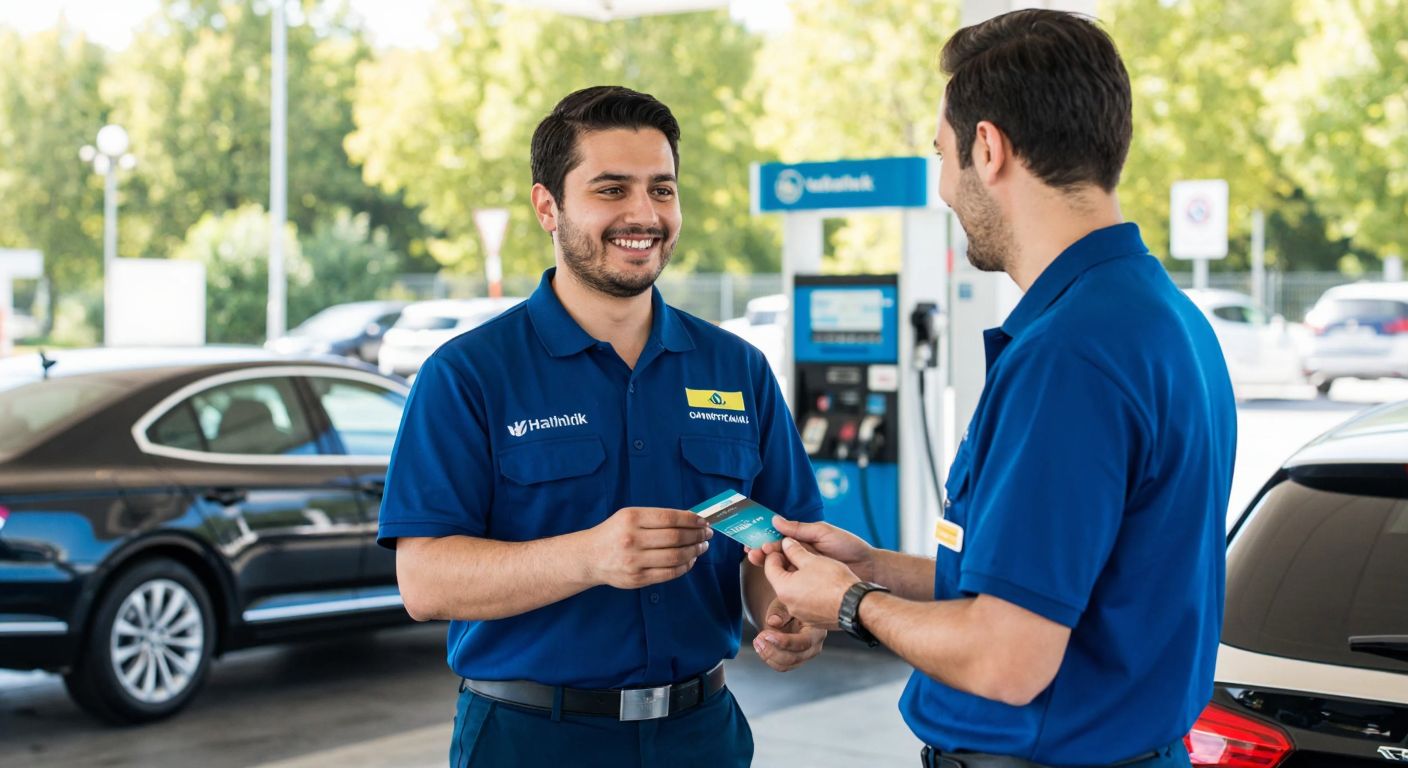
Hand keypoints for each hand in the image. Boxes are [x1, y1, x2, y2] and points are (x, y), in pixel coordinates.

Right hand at [584, 507, 711, 588]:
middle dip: (697, 535)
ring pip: (675, 557)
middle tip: (707, 534)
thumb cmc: (614, 533)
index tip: (703, 521)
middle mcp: (632, 539)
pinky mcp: (637, 579)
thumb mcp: (630, 516)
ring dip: (694, 551)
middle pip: (675, 538)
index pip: (669, 518)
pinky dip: (685, 566)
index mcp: (631, 518)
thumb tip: (692, 519)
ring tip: (702, 546)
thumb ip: (657, 518)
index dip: (691, 520)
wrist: (590, 557)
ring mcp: (634, 561)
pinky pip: (669, 574)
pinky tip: (690, 560)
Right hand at [746, 516, 875, 582]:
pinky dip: (780, 580)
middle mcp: (801, 555)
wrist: (868, 567)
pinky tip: (771, 578)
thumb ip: (799, 529)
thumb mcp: (823, 532)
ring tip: (756, 560)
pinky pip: (792, 583)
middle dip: (762, 552)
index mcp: (803, 541)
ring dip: (767, 564)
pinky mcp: (809, 585)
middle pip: (776, 554)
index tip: (752, 538)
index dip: (765, 538)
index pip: (779, 538)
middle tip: (751, 551)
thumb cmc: (848, 546)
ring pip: (780, 568)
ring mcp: (804, 570)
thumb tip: (775, 520)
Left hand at [751, 598, 825, 671]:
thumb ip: (779, 611)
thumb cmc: (790, 604)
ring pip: (786, 665)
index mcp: (817, 629)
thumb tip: (774, 622)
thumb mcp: (785, 602)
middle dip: (772, 651)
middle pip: (795, 658)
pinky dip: (768, 659)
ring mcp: (807, 655)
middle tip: (758, 638)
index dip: (784, 641)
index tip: (766, 634)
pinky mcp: (797, 660)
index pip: (804, 642)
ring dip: (768, 656)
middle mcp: (815, 645)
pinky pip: (782, 666)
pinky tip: (760, 646)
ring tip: (757, 641)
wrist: (790, 611)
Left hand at [762, 538, 860, 629]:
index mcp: (783, 587)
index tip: (784, 546)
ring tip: (812, 569)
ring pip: (794, 591)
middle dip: (787, 565)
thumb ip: (794, 550)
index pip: (769, 566)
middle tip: (796, 554)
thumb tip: (786, 543)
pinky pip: (805, 602)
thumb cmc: (834, 582)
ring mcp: (801, 613)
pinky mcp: (813, 619)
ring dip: (798, 579)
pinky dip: (808, 592)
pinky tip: (821, 584)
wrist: (855, 605)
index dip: (775, 552)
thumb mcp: (812, 559)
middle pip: (781, 579)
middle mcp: (788, 604)